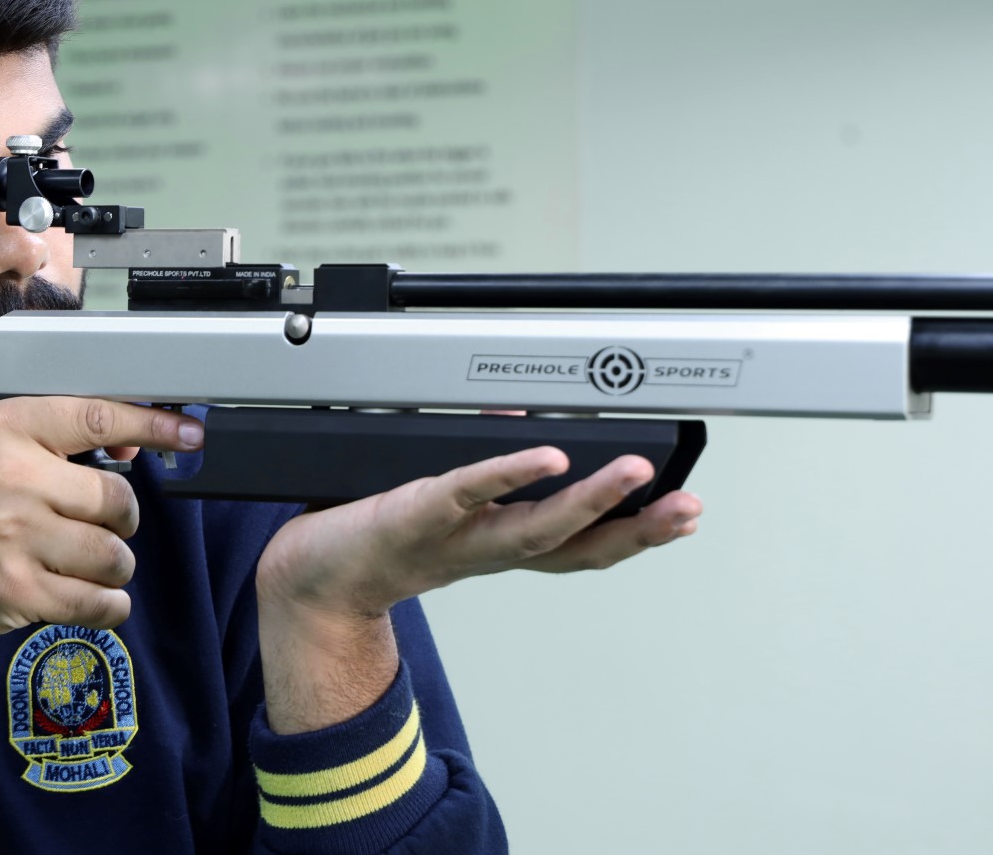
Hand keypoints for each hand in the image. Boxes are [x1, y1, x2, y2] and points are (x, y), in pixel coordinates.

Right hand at [0, 397, 200, 650]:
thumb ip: (54, 443)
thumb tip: (133, 447)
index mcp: (6, 428)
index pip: (98, 415)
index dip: (152, 425)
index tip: (188, 433)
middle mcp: (12, 476)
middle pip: (117, 499)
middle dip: (121, 521)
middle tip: (100, 527)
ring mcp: (15, 536)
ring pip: (114, 555)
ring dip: (114, 567)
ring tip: (86, 565)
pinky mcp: (17, 590)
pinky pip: (97, 602)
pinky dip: (108, 605)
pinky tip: (95, 599)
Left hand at [257, 448, 701, 622]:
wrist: (304, 580)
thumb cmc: (369, 536)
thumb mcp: (440, 500)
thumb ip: (481, 464)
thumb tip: (519, 413)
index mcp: (496, 545)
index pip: (579, 546)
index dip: (634, 534)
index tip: (684, 513)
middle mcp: (482, 550)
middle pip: (575, 548)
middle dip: (637, 530)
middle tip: (689, 508)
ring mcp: (450, 539)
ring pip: (533, 529)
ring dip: (591, 502)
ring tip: (637, 474)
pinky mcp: (409, 516)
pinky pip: (465, 492)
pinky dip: (508, 474)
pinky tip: (546, 458)